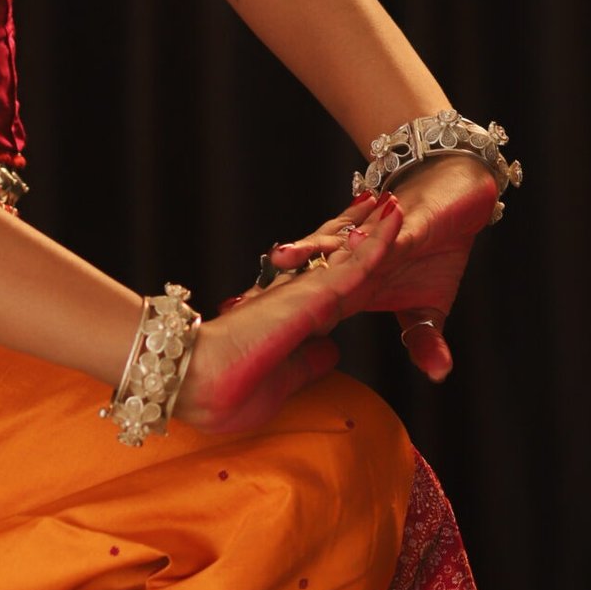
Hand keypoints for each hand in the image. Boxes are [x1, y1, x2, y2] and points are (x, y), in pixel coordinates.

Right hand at [179, 192, 406, 434]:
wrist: (197, 381)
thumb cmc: (229, 389)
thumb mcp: (283, 378)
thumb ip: (309, 361)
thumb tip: (332, 348)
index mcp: (293, 319)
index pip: (330, 287)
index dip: (348, 263)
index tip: (361, 243)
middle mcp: (300, 297)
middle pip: (338, 258)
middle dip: (357, 230)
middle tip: (376, 202)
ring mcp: (306, 291)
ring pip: (350, 254)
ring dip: (373, 227)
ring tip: (391, 200)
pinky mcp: (314, 294)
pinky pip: (357, 264)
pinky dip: (380, 240)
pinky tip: (393, 219)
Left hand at [238, 157, 501, 382]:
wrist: (460, 194)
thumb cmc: (434, 248)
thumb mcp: (426, 307)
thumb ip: (422, 339)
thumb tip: (412, 369)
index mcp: (352, 282)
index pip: (307, 304)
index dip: (276, 319)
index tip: (237, 338)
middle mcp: (355, 257)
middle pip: (309, 274)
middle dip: (275, 289)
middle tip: (237, 303)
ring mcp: (378, 240)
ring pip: (337, 247)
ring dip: (311, 250)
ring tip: (282, 256)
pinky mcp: (406, 225)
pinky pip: (388, 234)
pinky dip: (375, 235)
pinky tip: (357, 235)